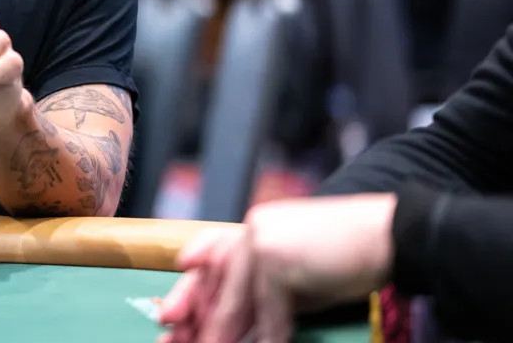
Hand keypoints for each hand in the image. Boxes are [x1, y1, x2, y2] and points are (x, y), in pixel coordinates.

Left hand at [158, 195, 397, 342]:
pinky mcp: (277, 260)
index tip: (167, 315)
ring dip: (223, 336)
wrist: (392, 236)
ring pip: (235, 303)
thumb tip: (232, 324)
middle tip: (174, 342)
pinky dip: (268, 339)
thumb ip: (261, 290)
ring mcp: (262, 242)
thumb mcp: (295, 274)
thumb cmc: (347, 258)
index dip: (187, 291)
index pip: (208, 260)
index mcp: (251, 229)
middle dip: (196, 319)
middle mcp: (250, 230)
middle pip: (213, 284)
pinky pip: (268, 313)